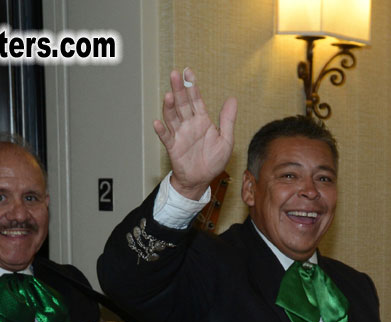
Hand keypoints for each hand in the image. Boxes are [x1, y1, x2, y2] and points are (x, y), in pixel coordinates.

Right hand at [155, 68, 237, 199]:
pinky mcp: (173, 147)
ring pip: (172, 116)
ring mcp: (180, 134)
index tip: (188, 71)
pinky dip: (161, 130)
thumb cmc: (213, 161)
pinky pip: (166, 137)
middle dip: (179, 89)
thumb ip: (227, 120)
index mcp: (202, 120)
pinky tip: (157, 122)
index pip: (196, 100)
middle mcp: (189, 124)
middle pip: (182, 103)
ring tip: (169, 95)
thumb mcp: (226, 140)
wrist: (201, 180)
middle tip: (175, 74)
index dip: (192, 86)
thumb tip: (232, 99)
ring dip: (169, 106)